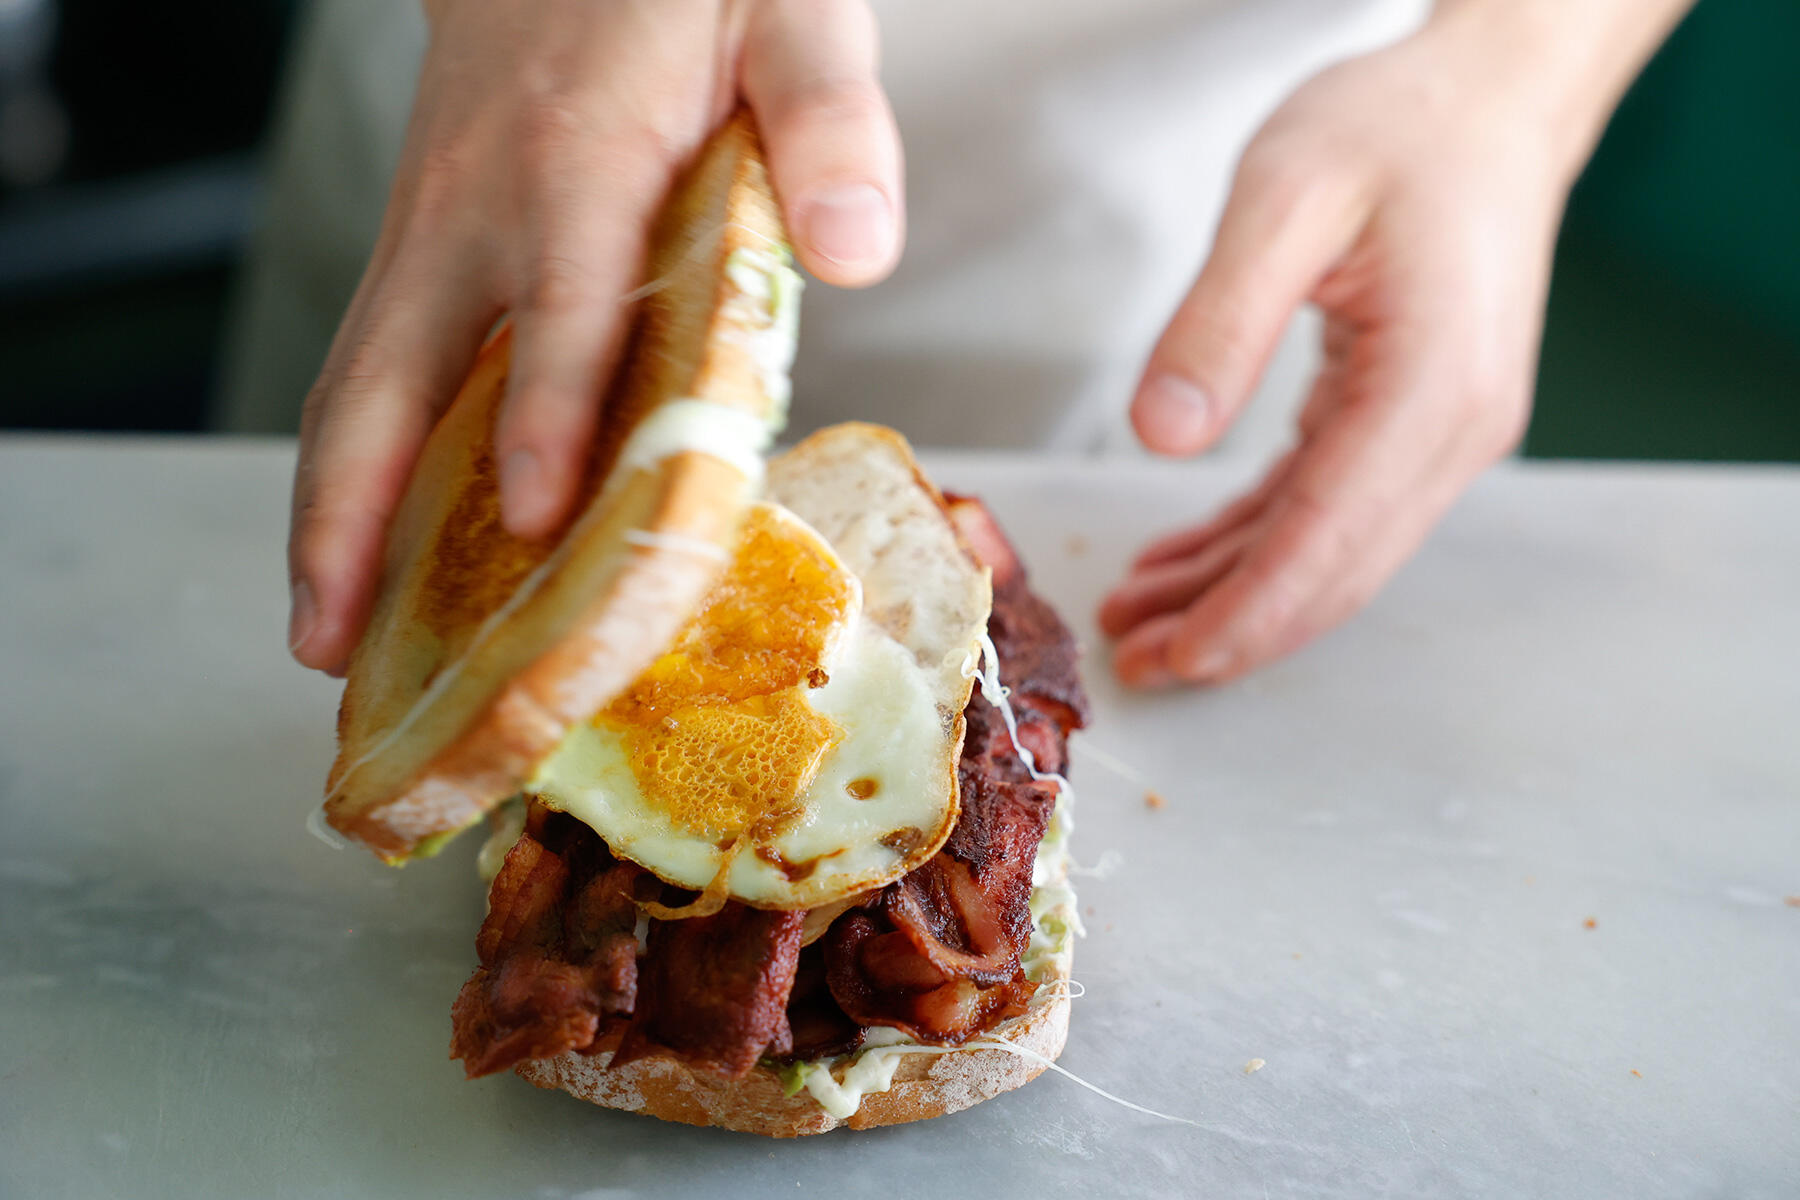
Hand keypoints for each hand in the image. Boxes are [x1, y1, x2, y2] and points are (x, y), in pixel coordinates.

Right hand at [288, 0, 902, 674]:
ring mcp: (430, 233)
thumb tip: (855, 254)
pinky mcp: (418, 248)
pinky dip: (349, 467)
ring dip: (327, 513)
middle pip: (388, 377)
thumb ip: (827, 117)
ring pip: (353, 386)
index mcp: (581, 164)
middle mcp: (478, 213)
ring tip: (322, 634)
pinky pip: (367, 369)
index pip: (564, 306)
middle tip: (339, 644)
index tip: (537, 518)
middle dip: (355, 516)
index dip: (548, 415)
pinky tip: (359, 544)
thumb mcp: (786, 11)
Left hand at [1100, 0, 1687, 687]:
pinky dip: (1256, 542)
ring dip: (1235, 594)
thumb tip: (1166, 435)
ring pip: (1328, 550)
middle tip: (1136, 665)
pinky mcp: (1413, 420)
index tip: (1175, 660)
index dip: (1247, 612)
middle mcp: (1453, 428)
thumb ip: (1222, 321)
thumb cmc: (1400, 128)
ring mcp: (1440, 431)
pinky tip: (1188, 560)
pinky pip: (1326, 505)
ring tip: (1139, 620)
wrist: (1488, 101)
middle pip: (1335, 570)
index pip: (1329, 538)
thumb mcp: (1287, 198)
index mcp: (1431, 387)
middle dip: (1233, 628)